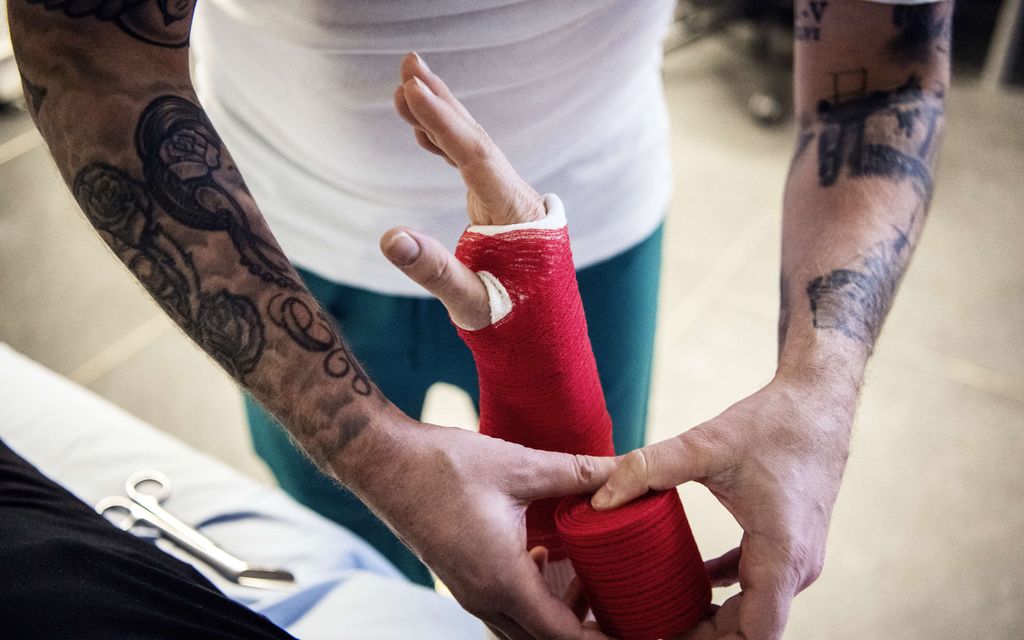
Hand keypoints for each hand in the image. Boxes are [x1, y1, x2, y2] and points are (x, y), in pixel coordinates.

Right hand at [350, 408, 613, 639]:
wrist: (384, 462)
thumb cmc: (444, 466)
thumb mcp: (519, 467)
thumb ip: (577, 472)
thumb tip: (625, 468)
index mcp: (503, 580)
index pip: (563, 635)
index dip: (601, 638)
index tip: (631, 628)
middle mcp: (484, 598)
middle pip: (544, 639)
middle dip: (583, 629)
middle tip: (619, 603)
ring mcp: (468, 592)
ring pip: (522, 627)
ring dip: (556, 614)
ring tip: (586, 579)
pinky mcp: (460, 579)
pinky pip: (504, 609)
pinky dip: (532, 599)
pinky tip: (542, 557)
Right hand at [381, 52, 545, 329]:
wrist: (546, 342)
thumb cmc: (514, 327)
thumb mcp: (472, 304)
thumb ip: (434, 271)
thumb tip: (388, 238)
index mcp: (518, 217)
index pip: (477, 159)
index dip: (443, 123)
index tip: (413, 91)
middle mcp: (519, 200)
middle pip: (478, 140)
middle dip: (443, 102)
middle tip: (409, 63)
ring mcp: (511, 202)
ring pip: (474, 149)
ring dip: (442, 117)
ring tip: (408, 85)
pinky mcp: (501, 209)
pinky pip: (471, 168)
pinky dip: (446, 147)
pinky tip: (421, 131)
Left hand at [591, 377, 855, 639]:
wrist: (819, 401)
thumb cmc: (773, 423)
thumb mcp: (705, 444)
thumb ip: (649, 469)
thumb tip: (598, 499)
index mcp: (782, 555)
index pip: (753, 633)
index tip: (662, 634)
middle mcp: (797, 568)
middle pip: (751, 630)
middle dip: (701, 634)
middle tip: (649, 626)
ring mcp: (797, 559)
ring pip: (755, 611)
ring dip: (713, 617)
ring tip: (662, 611)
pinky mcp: (789, 545)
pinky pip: (755, 583)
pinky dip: (724, 589)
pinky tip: (690, 578)